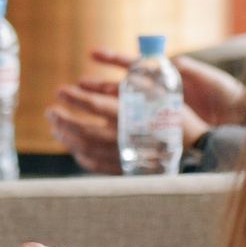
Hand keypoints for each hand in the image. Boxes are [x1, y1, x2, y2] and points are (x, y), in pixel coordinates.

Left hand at [47, 51, 215, 173]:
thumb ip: (128, 87)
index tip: (59, 90)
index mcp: (130, 115)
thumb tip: (106, 78)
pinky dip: (81, 156)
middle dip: (63, 119)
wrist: (195, 148)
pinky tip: (75, 149)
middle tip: (50, 111)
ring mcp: (121, 155)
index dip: (74, 97)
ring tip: (56, 129)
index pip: (93, 104)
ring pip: (86, 148)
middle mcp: (122, 136)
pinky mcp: (124, 168)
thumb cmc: (175, 116)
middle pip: (83, 129)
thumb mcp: (155, 94)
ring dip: (67, 137)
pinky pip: (96, 164)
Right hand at [86, 48, 245, 126]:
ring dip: (102, 106)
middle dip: (97, 86)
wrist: (238, 114)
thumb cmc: (224, 93)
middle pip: (120, 87)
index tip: (93, 53)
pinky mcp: (161, 128)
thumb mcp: (207, 77)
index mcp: (164, 76)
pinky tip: (102, 134)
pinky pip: (135, 128)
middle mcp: (156, 93)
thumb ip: (188, 69)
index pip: (133, 65)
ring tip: (80, 107)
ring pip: (123, 108)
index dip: (112, 59)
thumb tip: (173, 60)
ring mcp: (157, 110)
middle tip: (75, 86)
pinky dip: (119, 130)